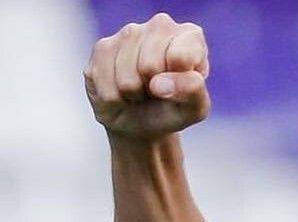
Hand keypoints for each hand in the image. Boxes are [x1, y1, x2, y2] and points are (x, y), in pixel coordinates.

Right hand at [84, 13, 209, 138]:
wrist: (143, 120)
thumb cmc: (175, 108)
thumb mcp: (195, 107)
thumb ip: (192, 91)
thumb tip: (160, 83)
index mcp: (189, 36)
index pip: (182, 56)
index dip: (179, 81)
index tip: (181, 87)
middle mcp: (159, 26)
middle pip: (151, 66)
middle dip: (155, 89)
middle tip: (159, 91)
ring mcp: (128, 33)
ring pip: (127, 78)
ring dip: (135, 94)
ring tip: (142, 90)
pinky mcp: (102, 47)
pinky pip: (107, 85)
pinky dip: (116, 98)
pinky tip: (122, 90)